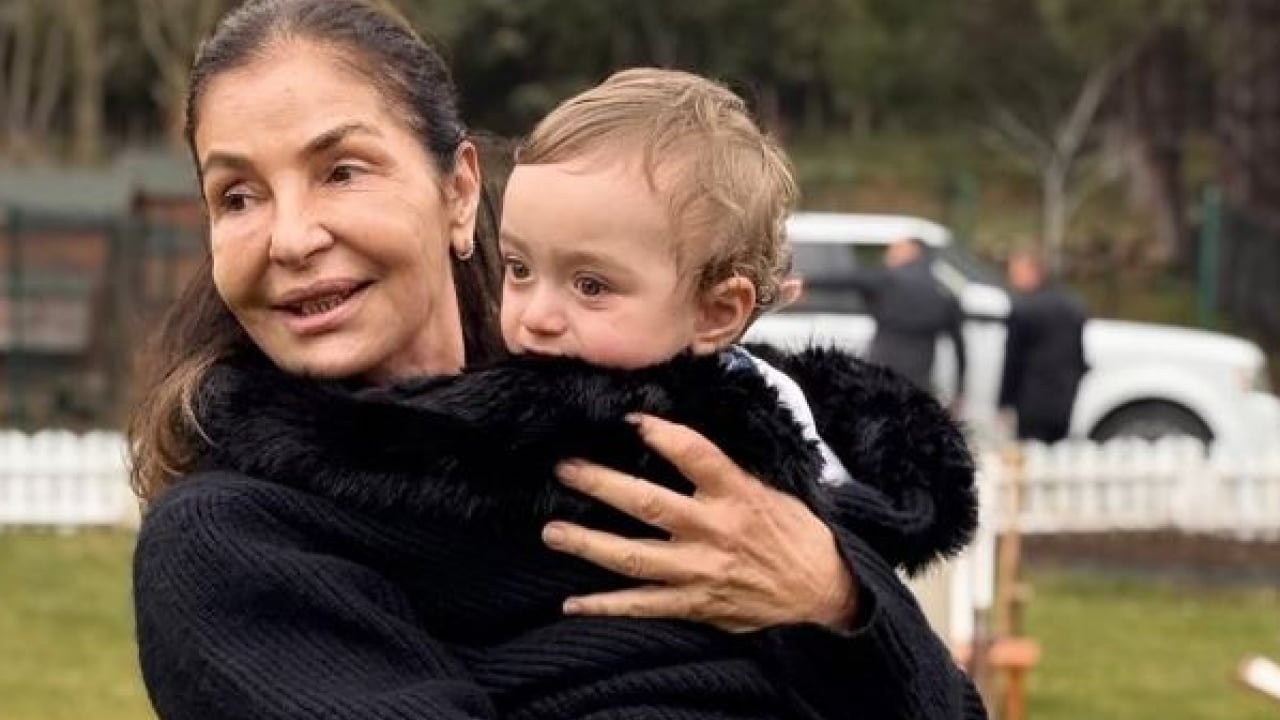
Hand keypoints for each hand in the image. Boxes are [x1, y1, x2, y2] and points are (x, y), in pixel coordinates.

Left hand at [541, 413, 856, 632]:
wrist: (822, 588)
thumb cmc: (791, 530)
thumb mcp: (766, 487)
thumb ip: (720, 470)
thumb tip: (670, 438)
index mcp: (736, 493)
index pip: (694, 453)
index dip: (660, 433)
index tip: (628, 417)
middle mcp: (715, 530)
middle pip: (648, 504)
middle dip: (601, 484)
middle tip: (564, 469)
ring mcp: (702, 570)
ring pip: (635, 558)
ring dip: (589, 544)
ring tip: (552, 532)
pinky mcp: (697, 604)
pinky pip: (644, 607)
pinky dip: (606, 606)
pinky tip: (571, 604)